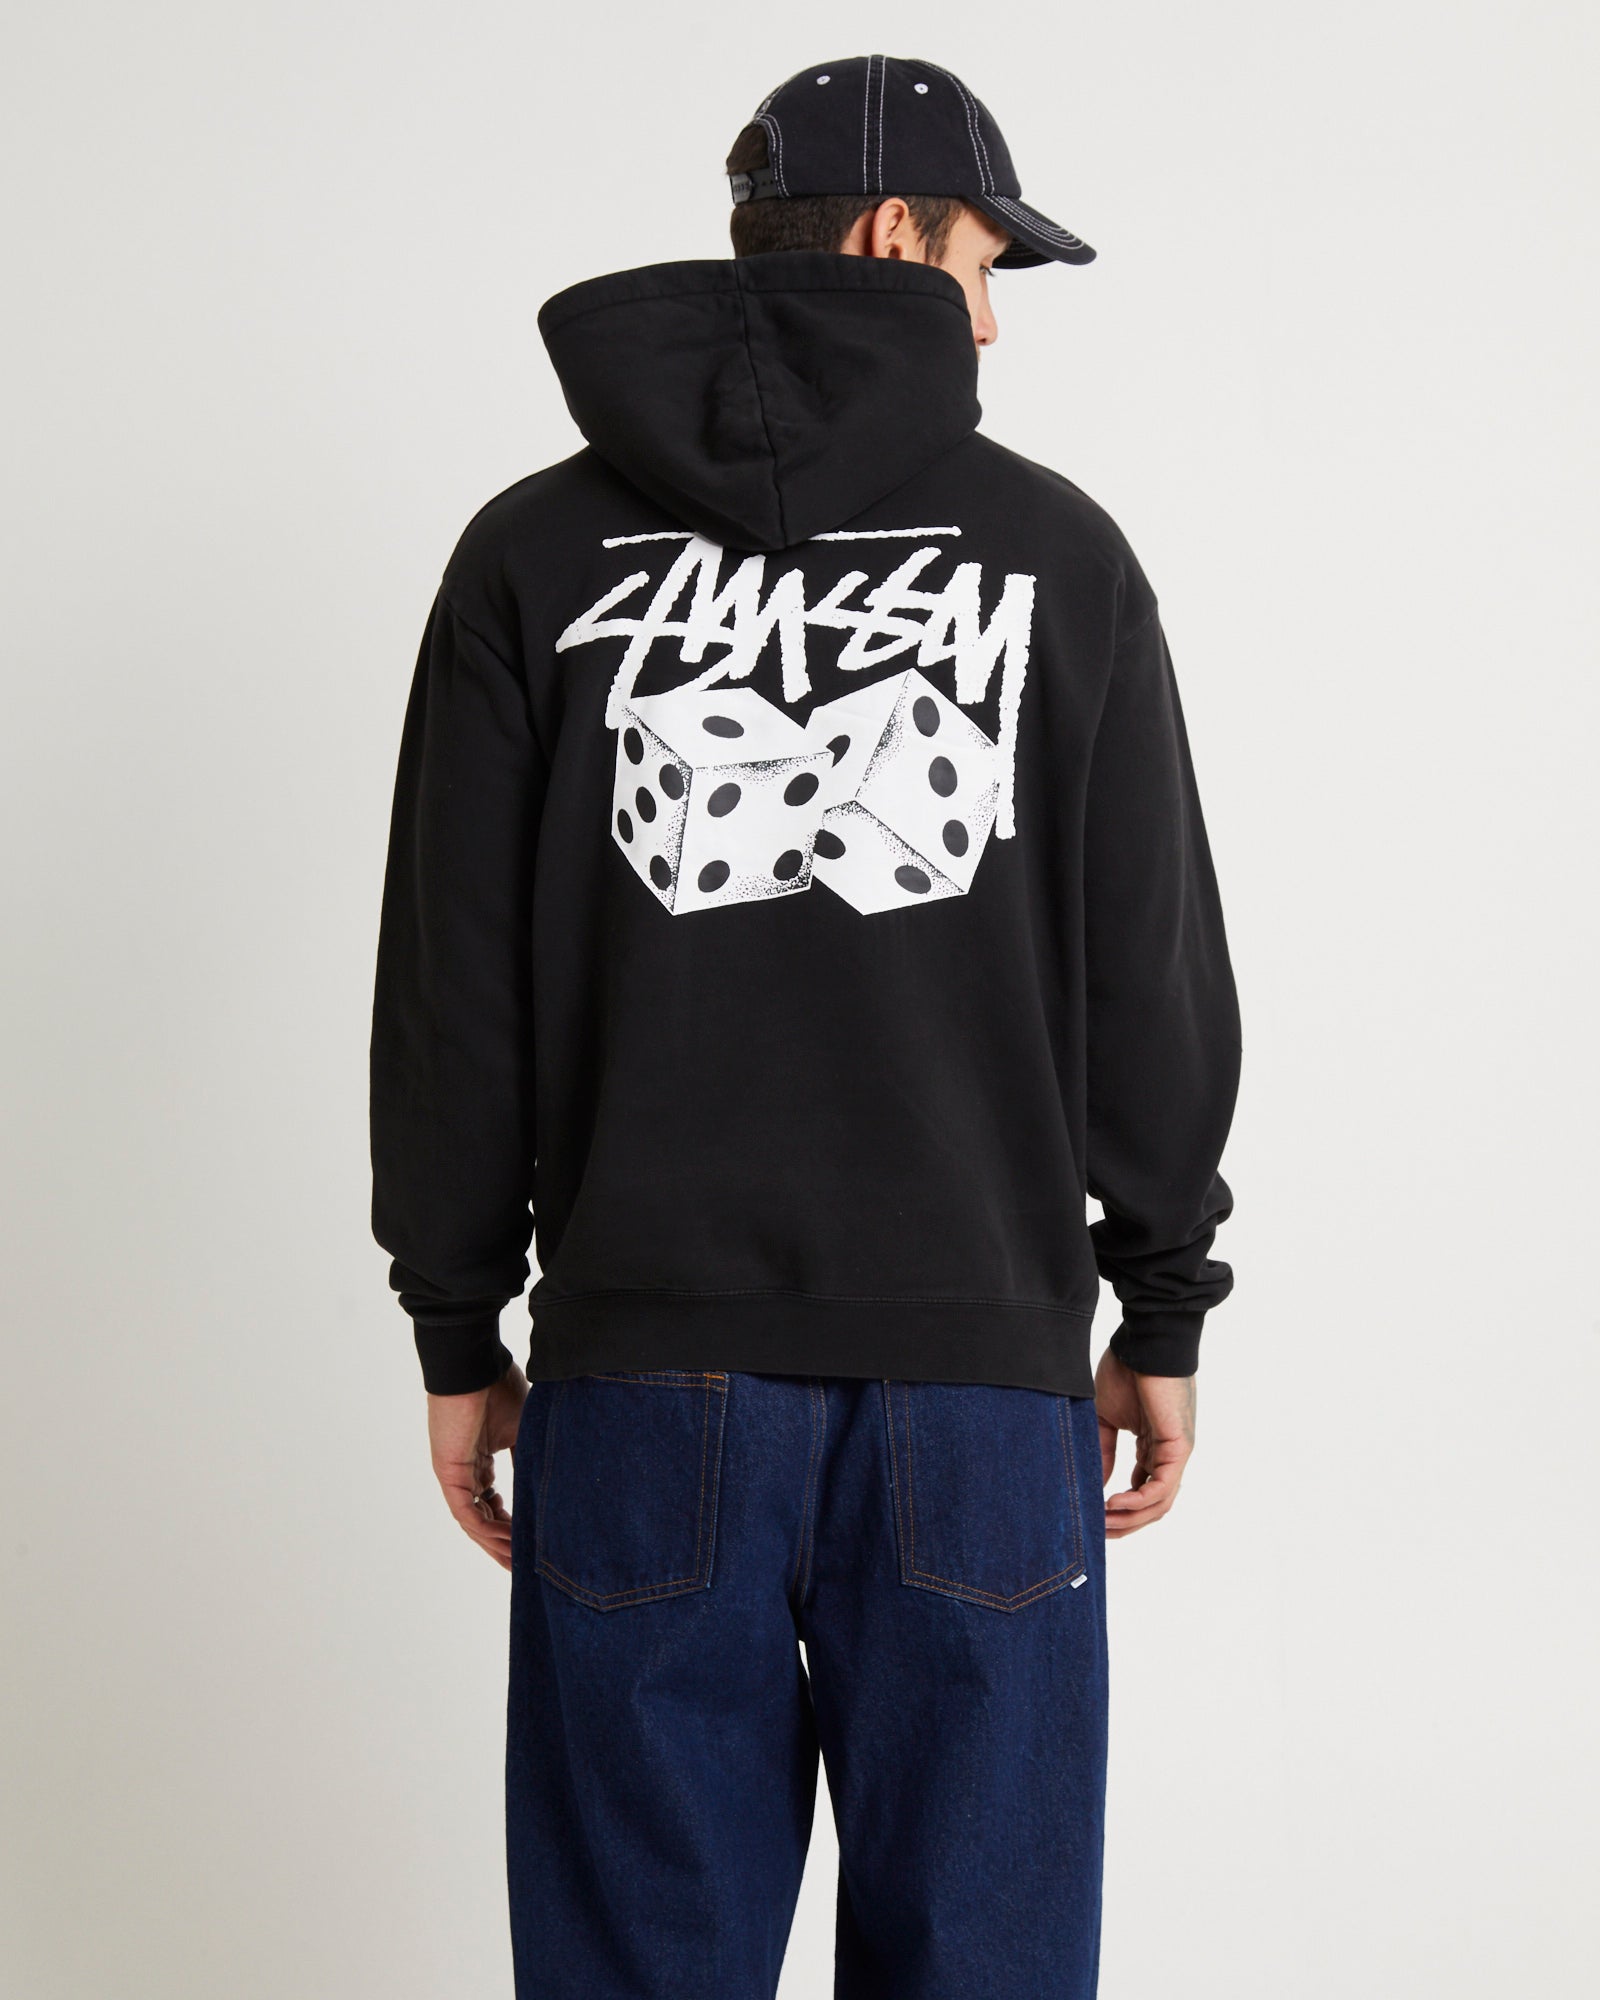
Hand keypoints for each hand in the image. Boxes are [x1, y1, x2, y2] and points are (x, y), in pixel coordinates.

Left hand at [426, 1361, 528, 1569]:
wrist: (474, 1365)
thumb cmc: (497, 1385)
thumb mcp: (522, 1429)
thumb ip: (529, 1459)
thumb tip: (549, 1485)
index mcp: (479, 1460)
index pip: (492, 1503)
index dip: (511, 1525)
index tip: (530, 1543)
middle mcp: (464, 1471)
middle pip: (482, 1518)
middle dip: (502, 1543)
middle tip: (522, 1566)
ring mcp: (454, 1473)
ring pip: (474, 1521)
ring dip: (496, 1543)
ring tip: (517, 1562)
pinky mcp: (449, 1472)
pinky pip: (467, 1511)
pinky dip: (487, 1529)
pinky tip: (507, 1541)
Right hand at [1095, 1350, 1195, 1539]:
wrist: (1144, 1343)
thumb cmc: (1126, 1370)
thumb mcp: (1105, 1418)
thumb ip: (1104, 1452)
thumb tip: (1096, 1486)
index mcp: (1152, 1447)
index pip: (1141, 1492)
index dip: (1119, 1511)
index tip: (1093, 1519)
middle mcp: (1166, 1455)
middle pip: (1152, 1506)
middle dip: (1124, 1523)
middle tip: (1096, 1532)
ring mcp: (1175, 1453)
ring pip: (1159, 1504)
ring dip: (1130, 1519)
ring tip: (1102, 1522)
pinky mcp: (1178, 1448)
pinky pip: (1162, 1487)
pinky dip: (1138, 1502)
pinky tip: (1114, 1503)